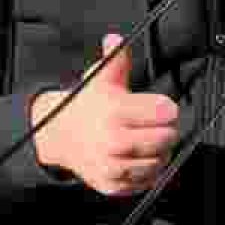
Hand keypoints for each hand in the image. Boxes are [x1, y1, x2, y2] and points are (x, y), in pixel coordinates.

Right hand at [30, 33, 179, 196]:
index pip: (166, 112)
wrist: (58, 136)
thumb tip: (116, 39)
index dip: (166, 108)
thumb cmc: (86, 106)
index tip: (160, 107)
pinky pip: (147, 181)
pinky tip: (137, 157)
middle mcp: (114, 142)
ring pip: (160, 161)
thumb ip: (115, 59)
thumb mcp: (100, 78)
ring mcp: (113, 167)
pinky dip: (148, 171)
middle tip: (154, 125)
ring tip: (145, 141)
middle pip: (167, 138)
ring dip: (159, 152)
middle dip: (165, 130)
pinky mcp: (114, 185)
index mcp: (115, 112)